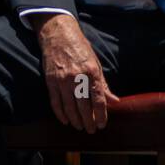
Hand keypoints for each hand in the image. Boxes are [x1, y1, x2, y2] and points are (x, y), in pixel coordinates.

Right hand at [32, 13, 119, 132]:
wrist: (58, 34)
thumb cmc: (79, 47)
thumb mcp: (95, 63)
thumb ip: (103, 84)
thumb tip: (114, 101)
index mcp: (92, 72)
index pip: (98, 99)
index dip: (101, 115)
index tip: (102, 124)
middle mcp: (77, 77)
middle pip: (84, 106)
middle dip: (88, 121)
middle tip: (91, 130)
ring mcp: (62, 80)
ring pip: (69, 107)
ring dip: (75, 120)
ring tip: (79, 127)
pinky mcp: (50, 80)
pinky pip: (55, 101)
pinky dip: (60, 113)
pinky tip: (65, 120)